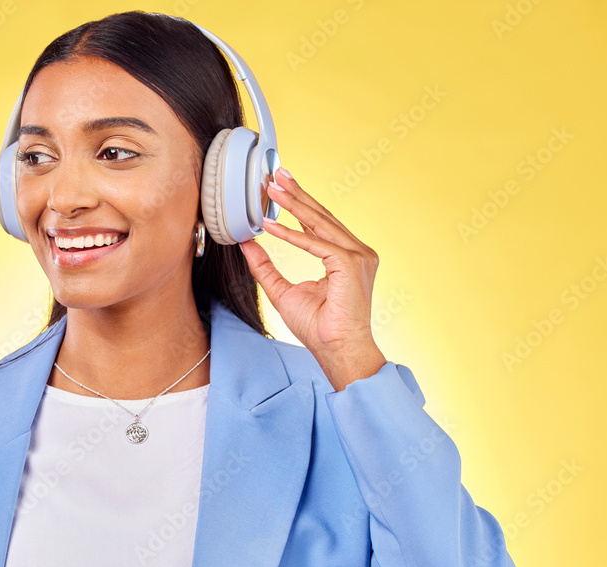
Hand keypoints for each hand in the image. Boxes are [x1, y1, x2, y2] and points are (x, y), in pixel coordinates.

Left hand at [239, 168, 386, 391]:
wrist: (338, 350)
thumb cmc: (319, 327)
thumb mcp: (283, 291)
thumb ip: (266, 267)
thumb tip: (247, 245)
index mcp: (346, 257)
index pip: (320, 224)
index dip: (298, 204)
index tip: (279, 188)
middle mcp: (357, 252)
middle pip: (321, 216)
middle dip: (296, 194)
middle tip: (275, 175)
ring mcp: (359, 256)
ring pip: (320, 223)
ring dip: (294, 204)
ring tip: (272, 188)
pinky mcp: (352, 264)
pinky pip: (317, 244)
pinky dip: (293, 235)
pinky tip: (271, 226)